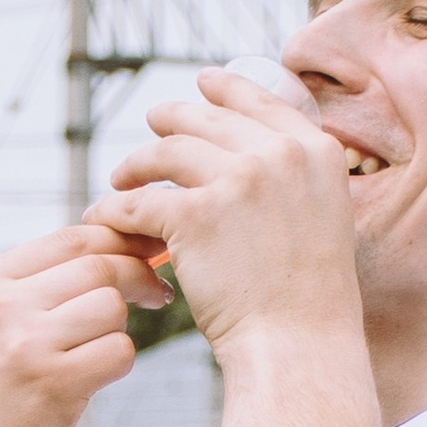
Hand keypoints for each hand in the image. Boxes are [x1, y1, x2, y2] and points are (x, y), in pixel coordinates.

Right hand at [0, 228, 167, 426]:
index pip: (69, 238)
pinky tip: (95, 380)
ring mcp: (28, 344)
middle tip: (155, 293)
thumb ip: (18, 292)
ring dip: (120, 327)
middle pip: (99, 264)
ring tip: (99, 350)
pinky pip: (120, 352)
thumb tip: (95, 259)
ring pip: (113, 306)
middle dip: (138, 274)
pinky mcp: (56, 385)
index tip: (139, 254)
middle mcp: (1, 305)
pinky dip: (118, 364)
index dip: (117, 241)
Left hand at [94, 69, 364, 357]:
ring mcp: (238, 180)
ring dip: (137, 163)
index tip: (203, 83)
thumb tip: (254, 156)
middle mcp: (279, 155)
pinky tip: (103, 215)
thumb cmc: (309, 300)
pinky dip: (115, 208)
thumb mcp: (323, 218)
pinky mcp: (195, 215)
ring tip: (121, 178)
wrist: (300, 344)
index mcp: (316, 152)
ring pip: (167, 152)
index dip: (227, 88)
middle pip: (208, 120)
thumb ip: (295, 181)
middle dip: (172, 120)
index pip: (261, 102)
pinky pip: (140, 201)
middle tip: (151, 125)